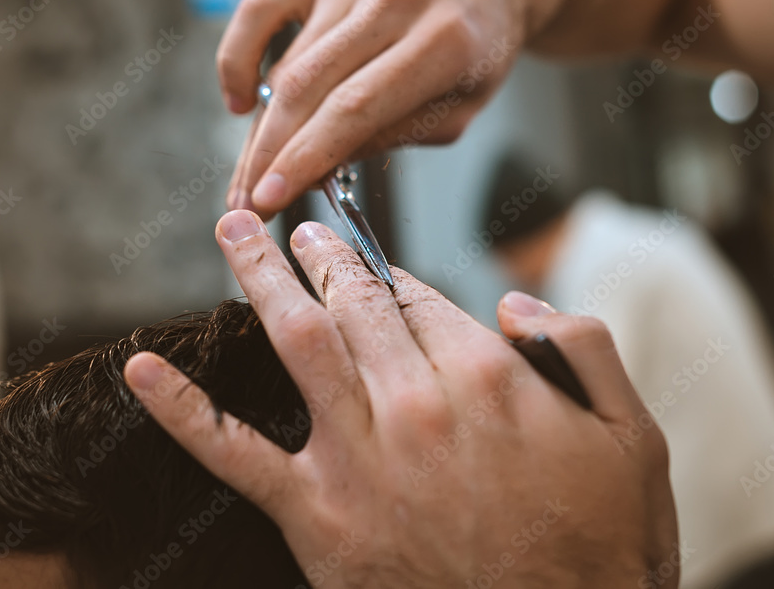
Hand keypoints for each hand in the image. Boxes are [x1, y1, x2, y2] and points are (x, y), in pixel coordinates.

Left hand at [124, 209, 678, 587]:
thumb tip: (514, 301)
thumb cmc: (602, 547)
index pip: (420, 294)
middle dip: (321, 255)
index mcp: (489, 377)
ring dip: (257, 278)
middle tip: (296, 226)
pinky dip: (181, 409)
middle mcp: (418, 403)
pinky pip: (234, 454)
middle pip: (354, 303)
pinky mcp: (319, 517)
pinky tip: (141, 368)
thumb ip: (583, 347)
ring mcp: (361, 458)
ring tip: (232, 231)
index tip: (369, 254)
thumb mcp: (632, 437)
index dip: (389, 269)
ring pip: (295, 342)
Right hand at [218, 0, 704, 217]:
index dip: (305, 158)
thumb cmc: (474, 49)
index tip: (270, 198)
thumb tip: (316, 170)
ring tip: (250, 175)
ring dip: (260, 129)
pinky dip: (237, 57)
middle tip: (248, 203)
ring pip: (285, 63)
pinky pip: (258, 10)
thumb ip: (389, 137)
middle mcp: (392, 1)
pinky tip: (239, 101)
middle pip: (308, 88)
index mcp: (442, 41)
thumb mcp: (456, 110)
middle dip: (269, 155)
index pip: (354, 109)